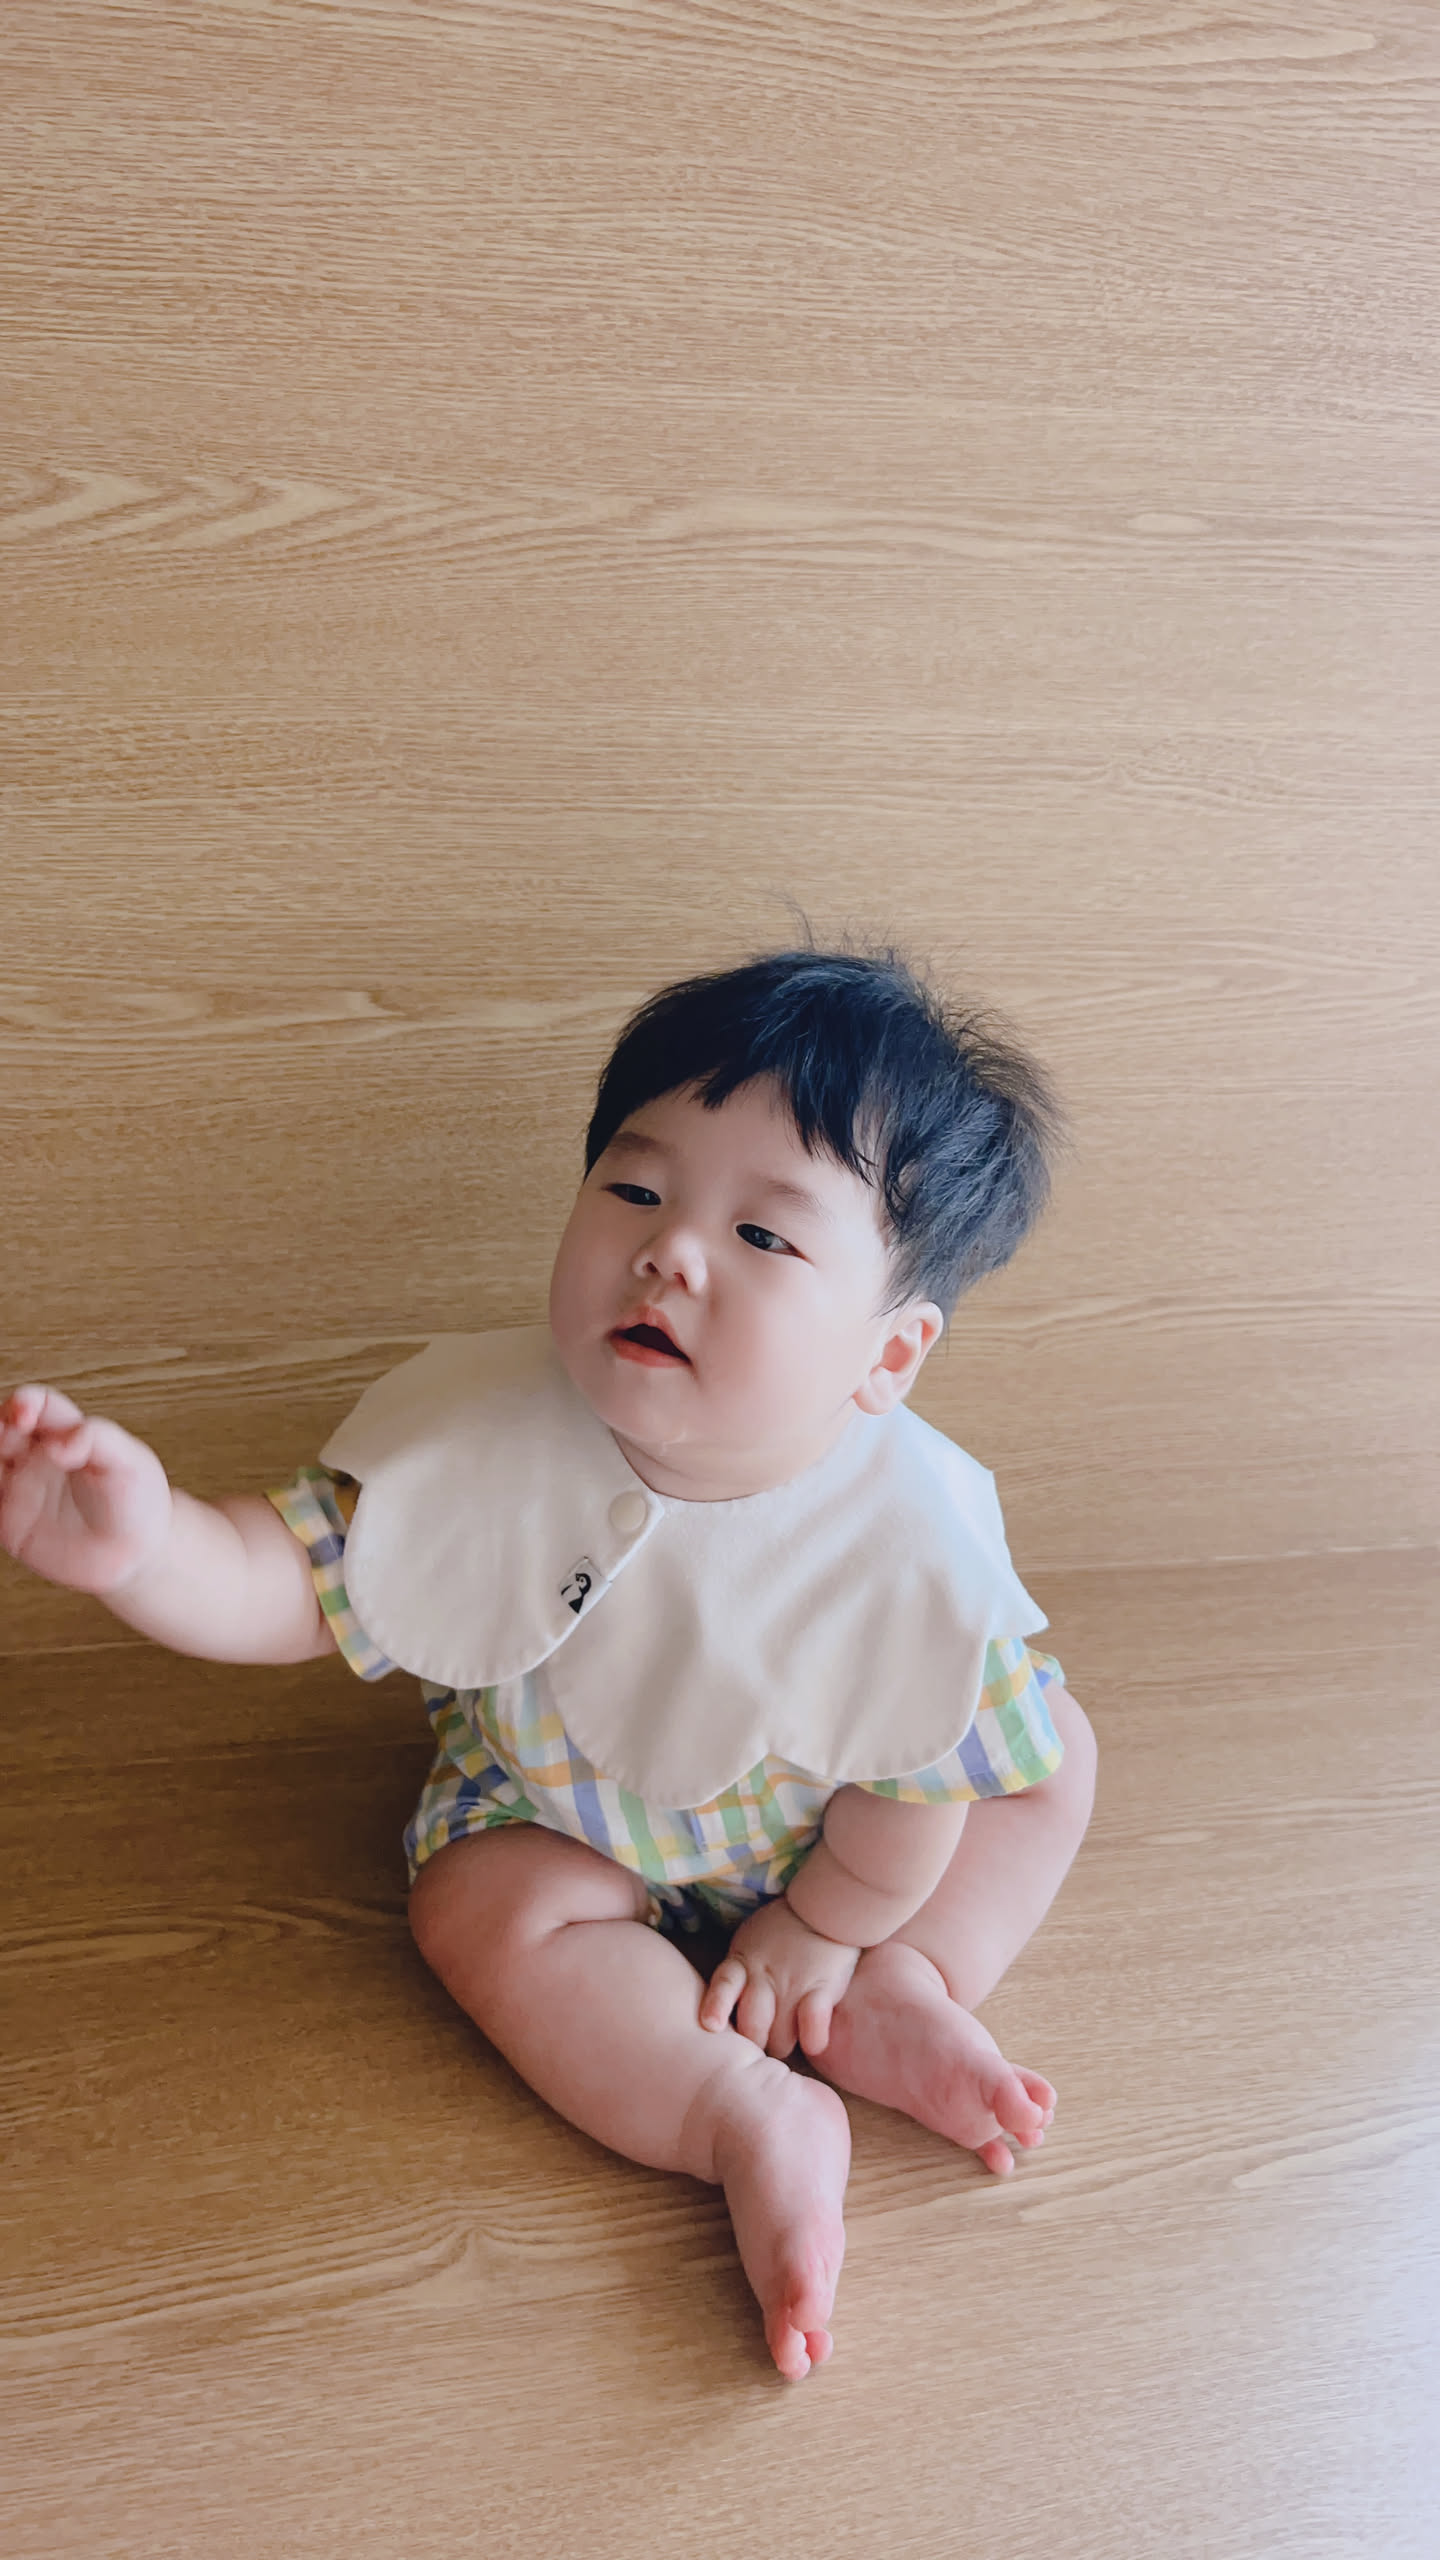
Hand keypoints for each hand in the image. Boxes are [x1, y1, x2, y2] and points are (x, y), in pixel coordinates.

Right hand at [0, 1385, 174, 1594]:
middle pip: (3, 1430)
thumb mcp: (129, 1463)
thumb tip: (60, 1443)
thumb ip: (98, 1439)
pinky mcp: (11, 1525)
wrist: (138, 1554)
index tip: (24, 1416)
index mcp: (66, 1434)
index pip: (38, 1406)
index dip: (25, 1403)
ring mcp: (22, 1489)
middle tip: (5, 1441)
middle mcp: (39, 1458)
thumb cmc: (138, 1501)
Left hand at [699, 1897, 859, 2060]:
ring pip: (780, 2039)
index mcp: (743, 1962)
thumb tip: (721, 2011)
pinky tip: (814, 2040)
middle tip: (765, 2041)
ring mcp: (793, 1985)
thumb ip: (739, 1972)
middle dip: (757, 2043)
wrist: (828, 1905)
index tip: (712, 2025)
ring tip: (790, 2037)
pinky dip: (813, 2040)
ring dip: (785, 2044)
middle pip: (751, 2028)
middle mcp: (764, 1976)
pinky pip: (813, 2028)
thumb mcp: (751, 1943)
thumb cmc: (784, 1930)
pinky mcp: (822, 1989)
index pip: (723, 1985)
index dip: (716, 2006)